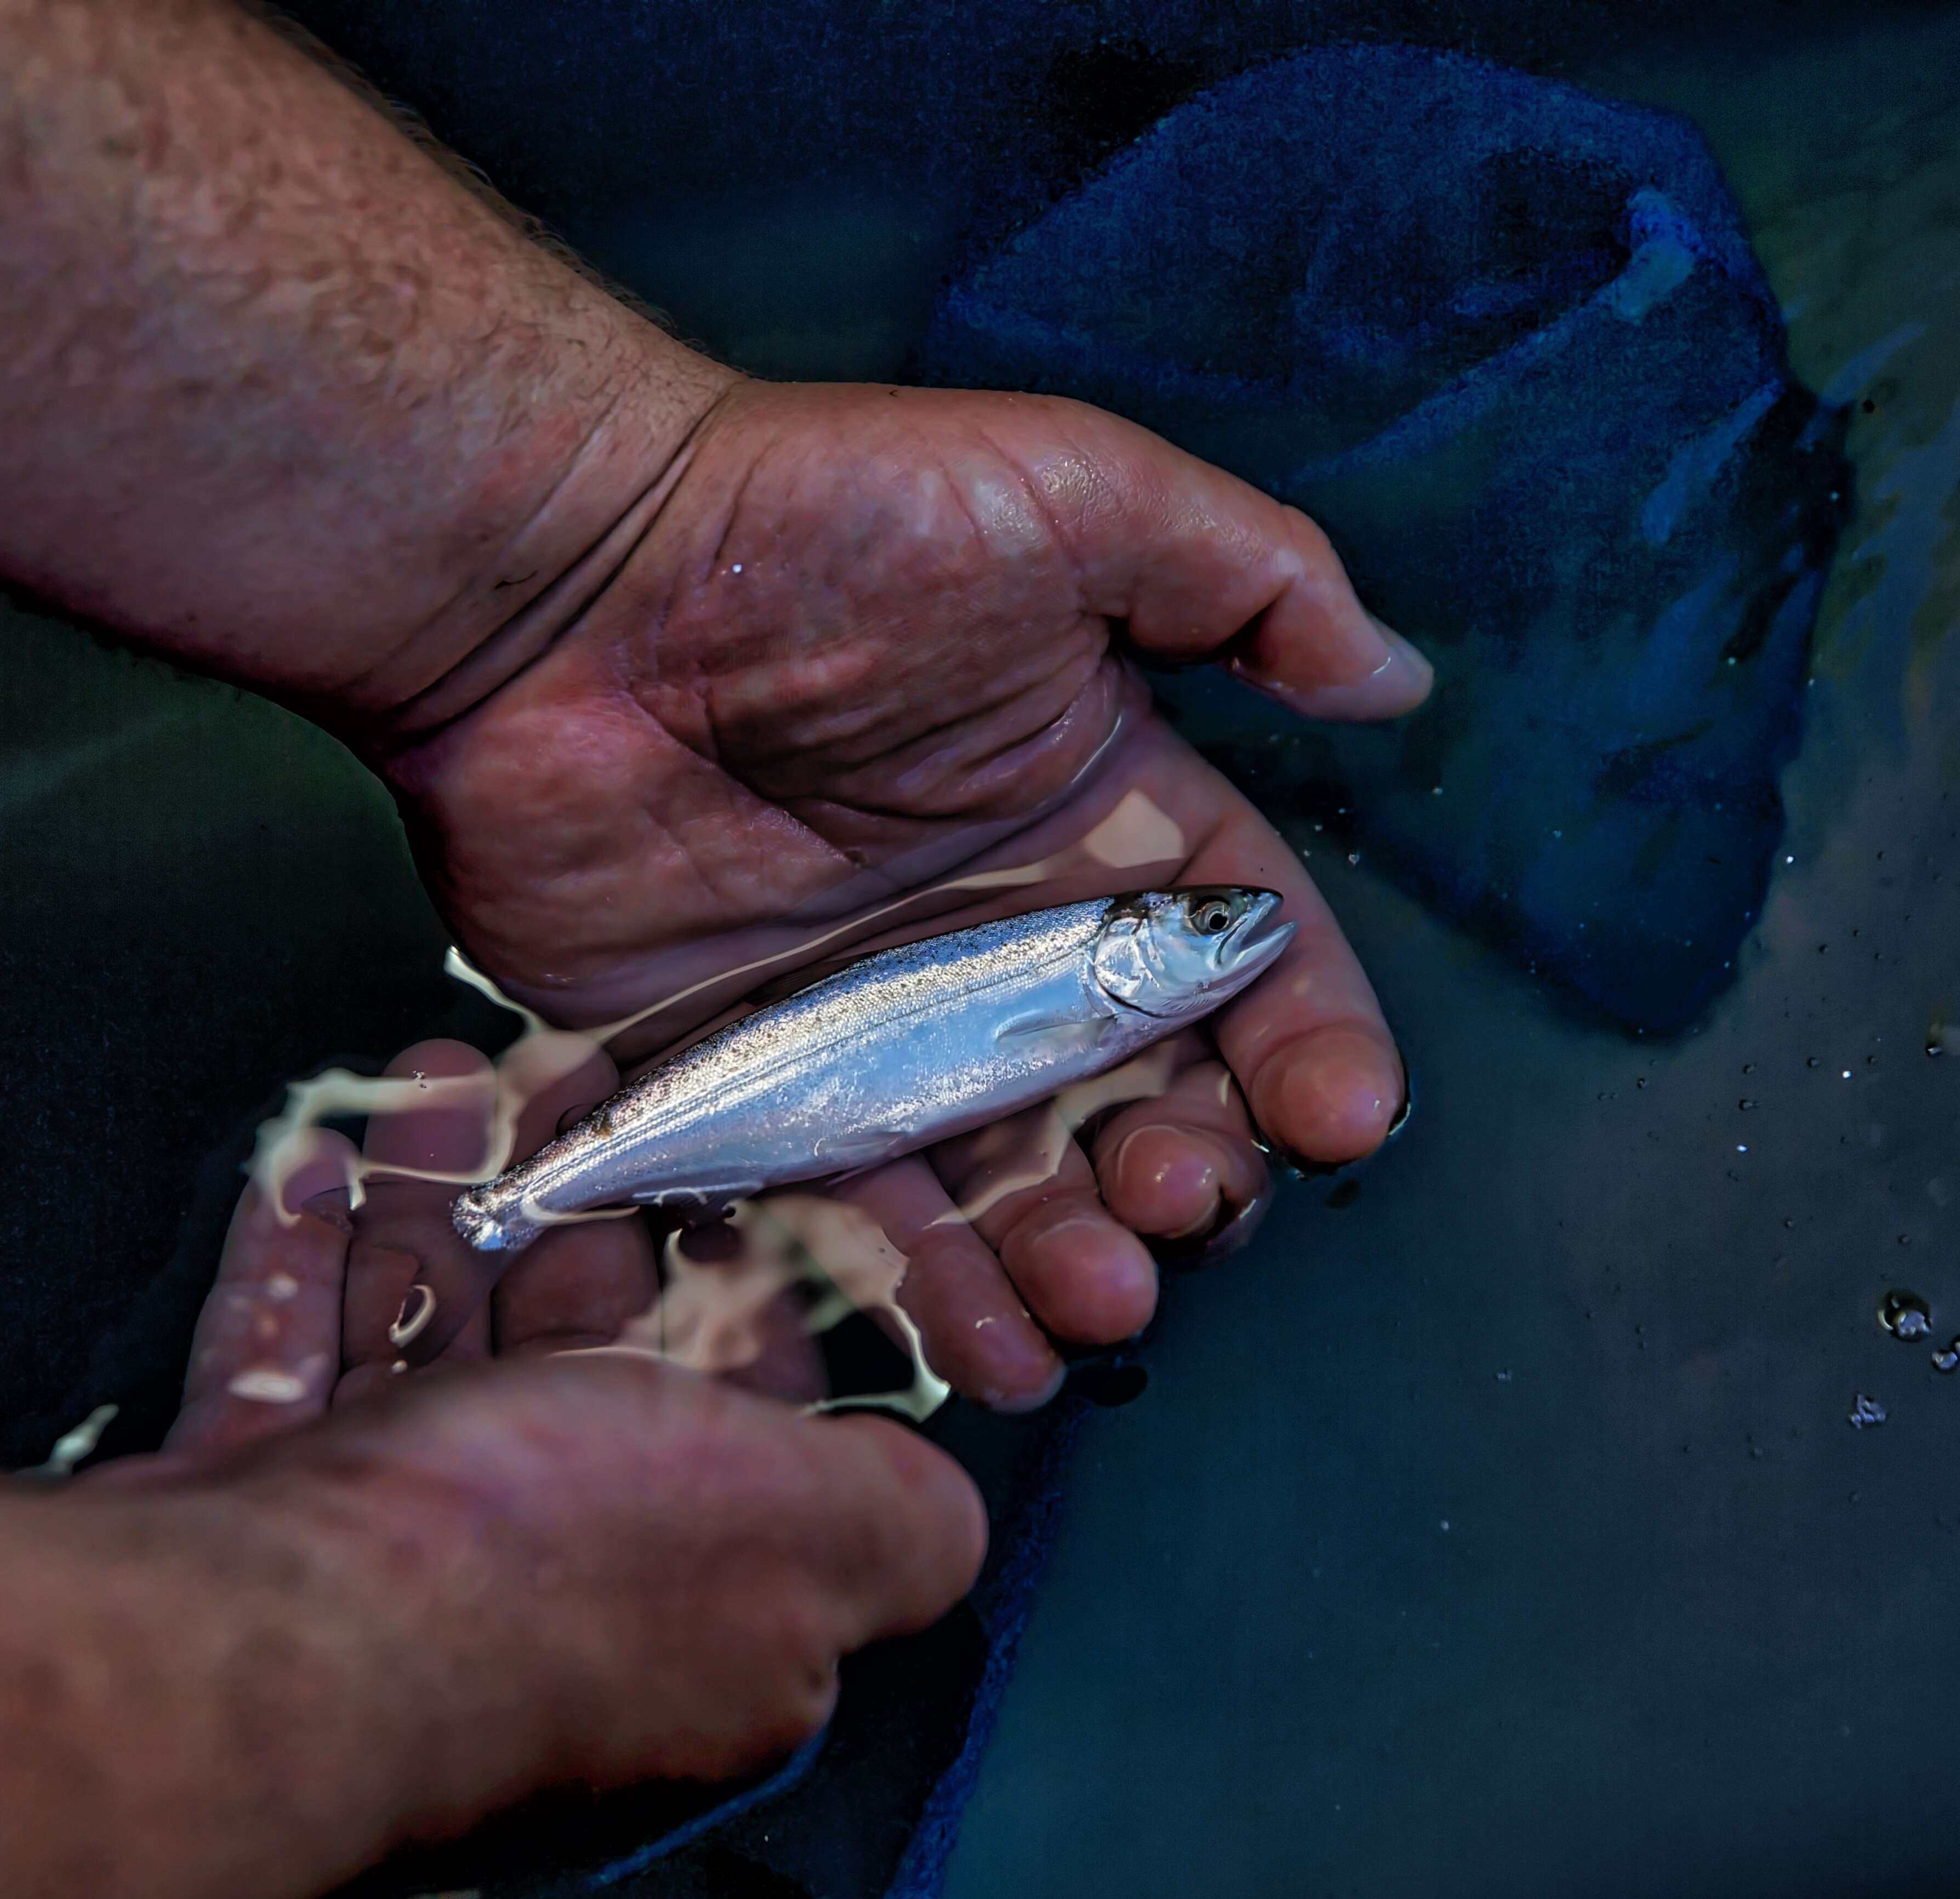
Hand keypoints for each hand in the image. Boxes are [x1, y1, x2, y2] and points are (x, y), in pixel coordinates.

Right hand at [132, 1069, 982, 1819]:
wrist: (266, 1644)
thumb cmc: (538, 1572)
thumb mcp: (812, 1524)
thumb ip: (902, 1517)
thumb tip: (942, 1513)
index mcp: (700, 1615)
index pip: (739, 1434)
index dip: (737, 1288)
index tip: (717, 1170)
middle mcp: (549, 1605)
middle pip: (574, 1367)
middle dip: (577, 1211)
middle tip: (563, 1084)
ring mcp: (386, 1573)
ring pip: (428, 1344)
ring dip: (441, 1202)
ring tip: (440, 1081)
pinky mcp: (253, 1534)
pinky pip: (282, 1371)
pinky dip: (302, 1263)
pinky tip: (313, 1165)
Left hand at [358, 379, 1427, 1405]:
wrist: (563, 584)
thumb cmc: (822, 518)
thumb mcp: (1077, 493)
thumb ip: (1251, 579)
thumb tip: (1396, 678)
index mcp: (1100, 814)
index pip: (1244, 958)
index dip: (1307, 1040)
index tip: (1335, 1113)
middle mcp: (1004, 937)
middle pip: (1144, 1097)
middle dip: (1196, 1171)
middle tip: (1181, 1196)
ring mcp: (880, 1023)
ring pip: (1016, 1182)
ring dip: (1079, 1256)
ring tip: (1101, 1299)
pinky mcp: (754, 1082)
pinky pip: (859, 1213)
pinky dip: (932, 1292)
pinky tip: (992, 1345)